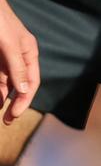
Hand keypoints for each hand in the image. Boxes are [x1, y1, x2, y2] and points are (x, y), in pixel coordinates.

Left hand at [0, 0, 38, 124]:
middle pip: (19, 85)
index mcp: (29, 54)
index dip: (25, 99)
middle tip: (7, 120)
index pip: (31, 82)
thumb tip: (23, 91)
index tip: (15, 113)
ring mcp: (4, 57)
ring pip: (6, 82)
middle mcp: (18, 57)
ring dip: (2, 97)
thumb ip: (16, 68)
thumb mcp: (9, 45)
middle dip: (14, 103)